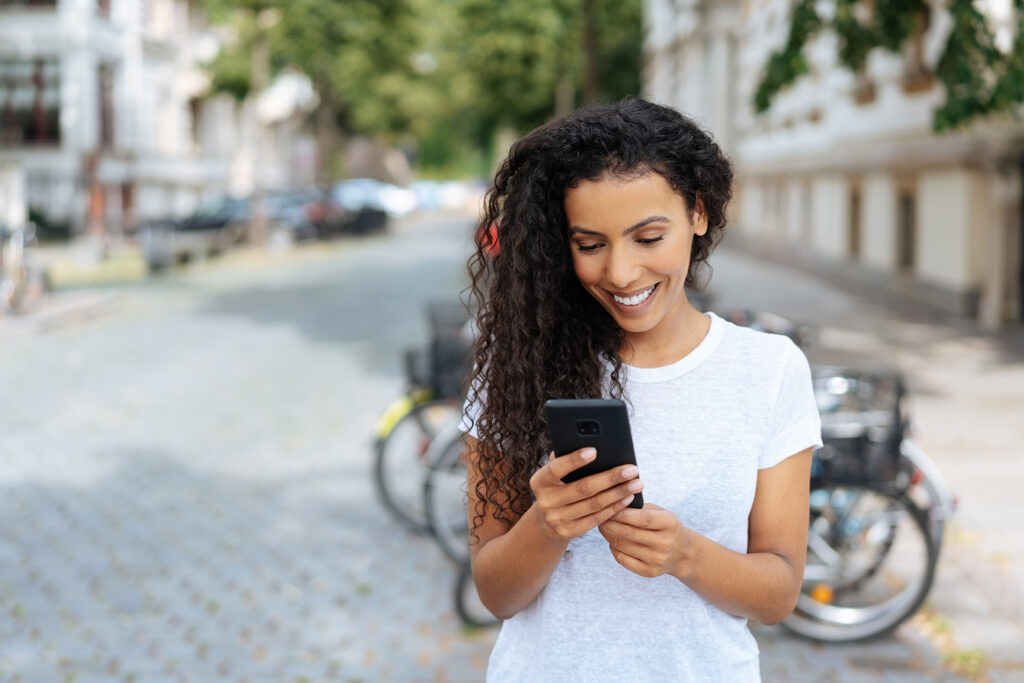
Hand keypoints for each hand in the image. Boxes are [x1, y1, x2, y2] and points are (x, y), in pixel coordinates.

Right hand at [529, 447, 643, 540]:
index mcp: (539, 481)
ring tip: (636, 483)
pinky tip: (628, 498)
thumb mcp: (555, 474)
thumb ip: (565, 459)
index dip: (574, 460)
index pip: (556, 468)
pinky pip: (597, 519)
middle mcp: (546, 501)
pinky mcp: (569, 532)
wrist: (547, 520)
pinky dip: (615, 508)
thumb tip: (589, 442)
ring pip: (594, 504)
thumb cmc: (558, 486)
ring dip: (618, 493)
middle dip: (610, 478)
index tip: (594, 451)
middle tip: (632, 469)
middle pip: (583, 488)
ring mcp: (557, 519)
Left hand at [598, 504, 693, 578]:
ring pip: (623, 546)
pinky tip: (612, 541)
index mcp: (669, 523)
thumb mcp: (660, 512)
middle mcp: (665, 543)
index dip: (622, 513)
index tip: (609, 506)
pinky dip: (613, 548)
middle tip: (600, 516)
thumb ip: (640, 508)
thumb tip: (613, 503)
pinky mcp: (649, 572)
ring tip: (602, 526)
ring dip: (608, 535)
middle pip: (629, 533)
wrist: (683, 553)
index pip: (642, 518)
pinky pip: (622, 559)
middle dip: (610, 523)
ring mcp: (657, 559)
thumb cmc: (665, 526)